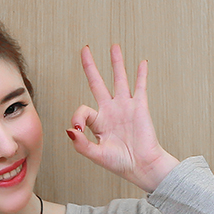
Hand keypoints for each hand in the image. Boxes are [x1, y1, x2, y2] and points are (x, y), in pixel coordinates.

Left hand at [67, 45, 178, 193]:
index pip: (83, 110)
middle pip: (97, 83)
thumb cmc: (121, 163)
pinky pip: (140, 87)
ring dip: (116, 63)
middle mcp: (111, 111)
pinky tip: (142, 63)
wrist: (142, 166)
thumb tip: (70, 130)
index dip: (77, 117)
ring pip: (119, 79)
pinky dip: (141, 75)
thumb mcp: (97, 155)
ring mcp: (126, 107)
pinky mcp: (140, 107)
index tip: (79, 129)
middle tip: (85, 50)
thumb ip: (82, 144)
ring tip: (113, 47)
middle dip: (90, 67)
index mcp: (99, 123)